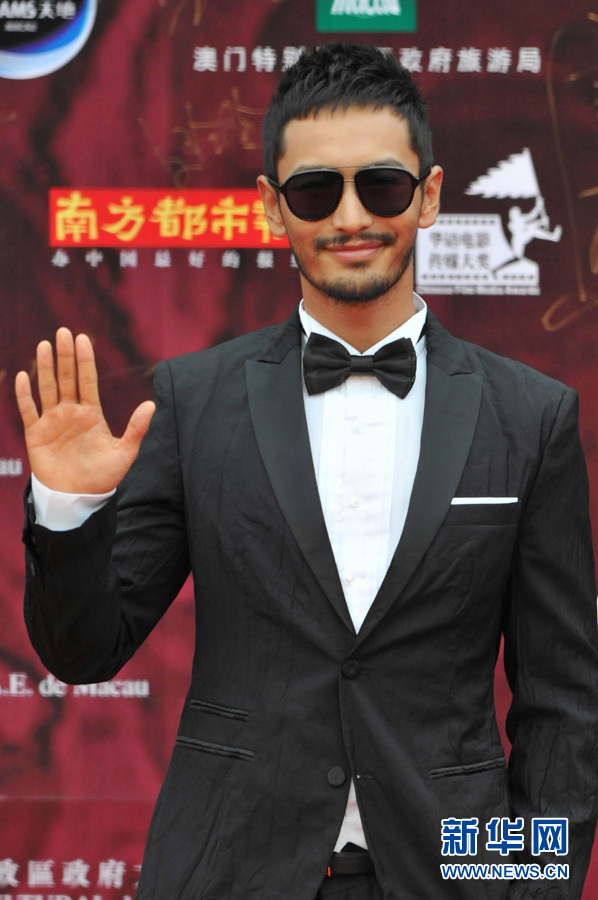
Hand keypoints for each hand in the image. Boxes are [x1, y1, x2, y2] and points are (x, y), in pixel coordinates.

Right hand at [15, 328, 154, 493]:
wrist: (78, 498)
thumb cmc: (102, 477)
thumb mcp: (124, 453)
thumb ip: (136, 429)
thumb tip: (151, 405)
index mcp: (91, 414)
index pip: (87, 380)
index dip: (84, 360)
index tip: (83, 338)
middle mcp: (71, 412)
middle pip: (66, 378)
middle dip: (65, 355)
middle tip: (63, 332)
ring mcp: (52, 421)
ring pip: (47, 388)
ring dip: (45, 367)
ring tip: (45, 345)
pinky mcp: (36, 434)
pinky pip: (28, 410)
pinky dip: (24, 394)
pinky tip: (23, 376)